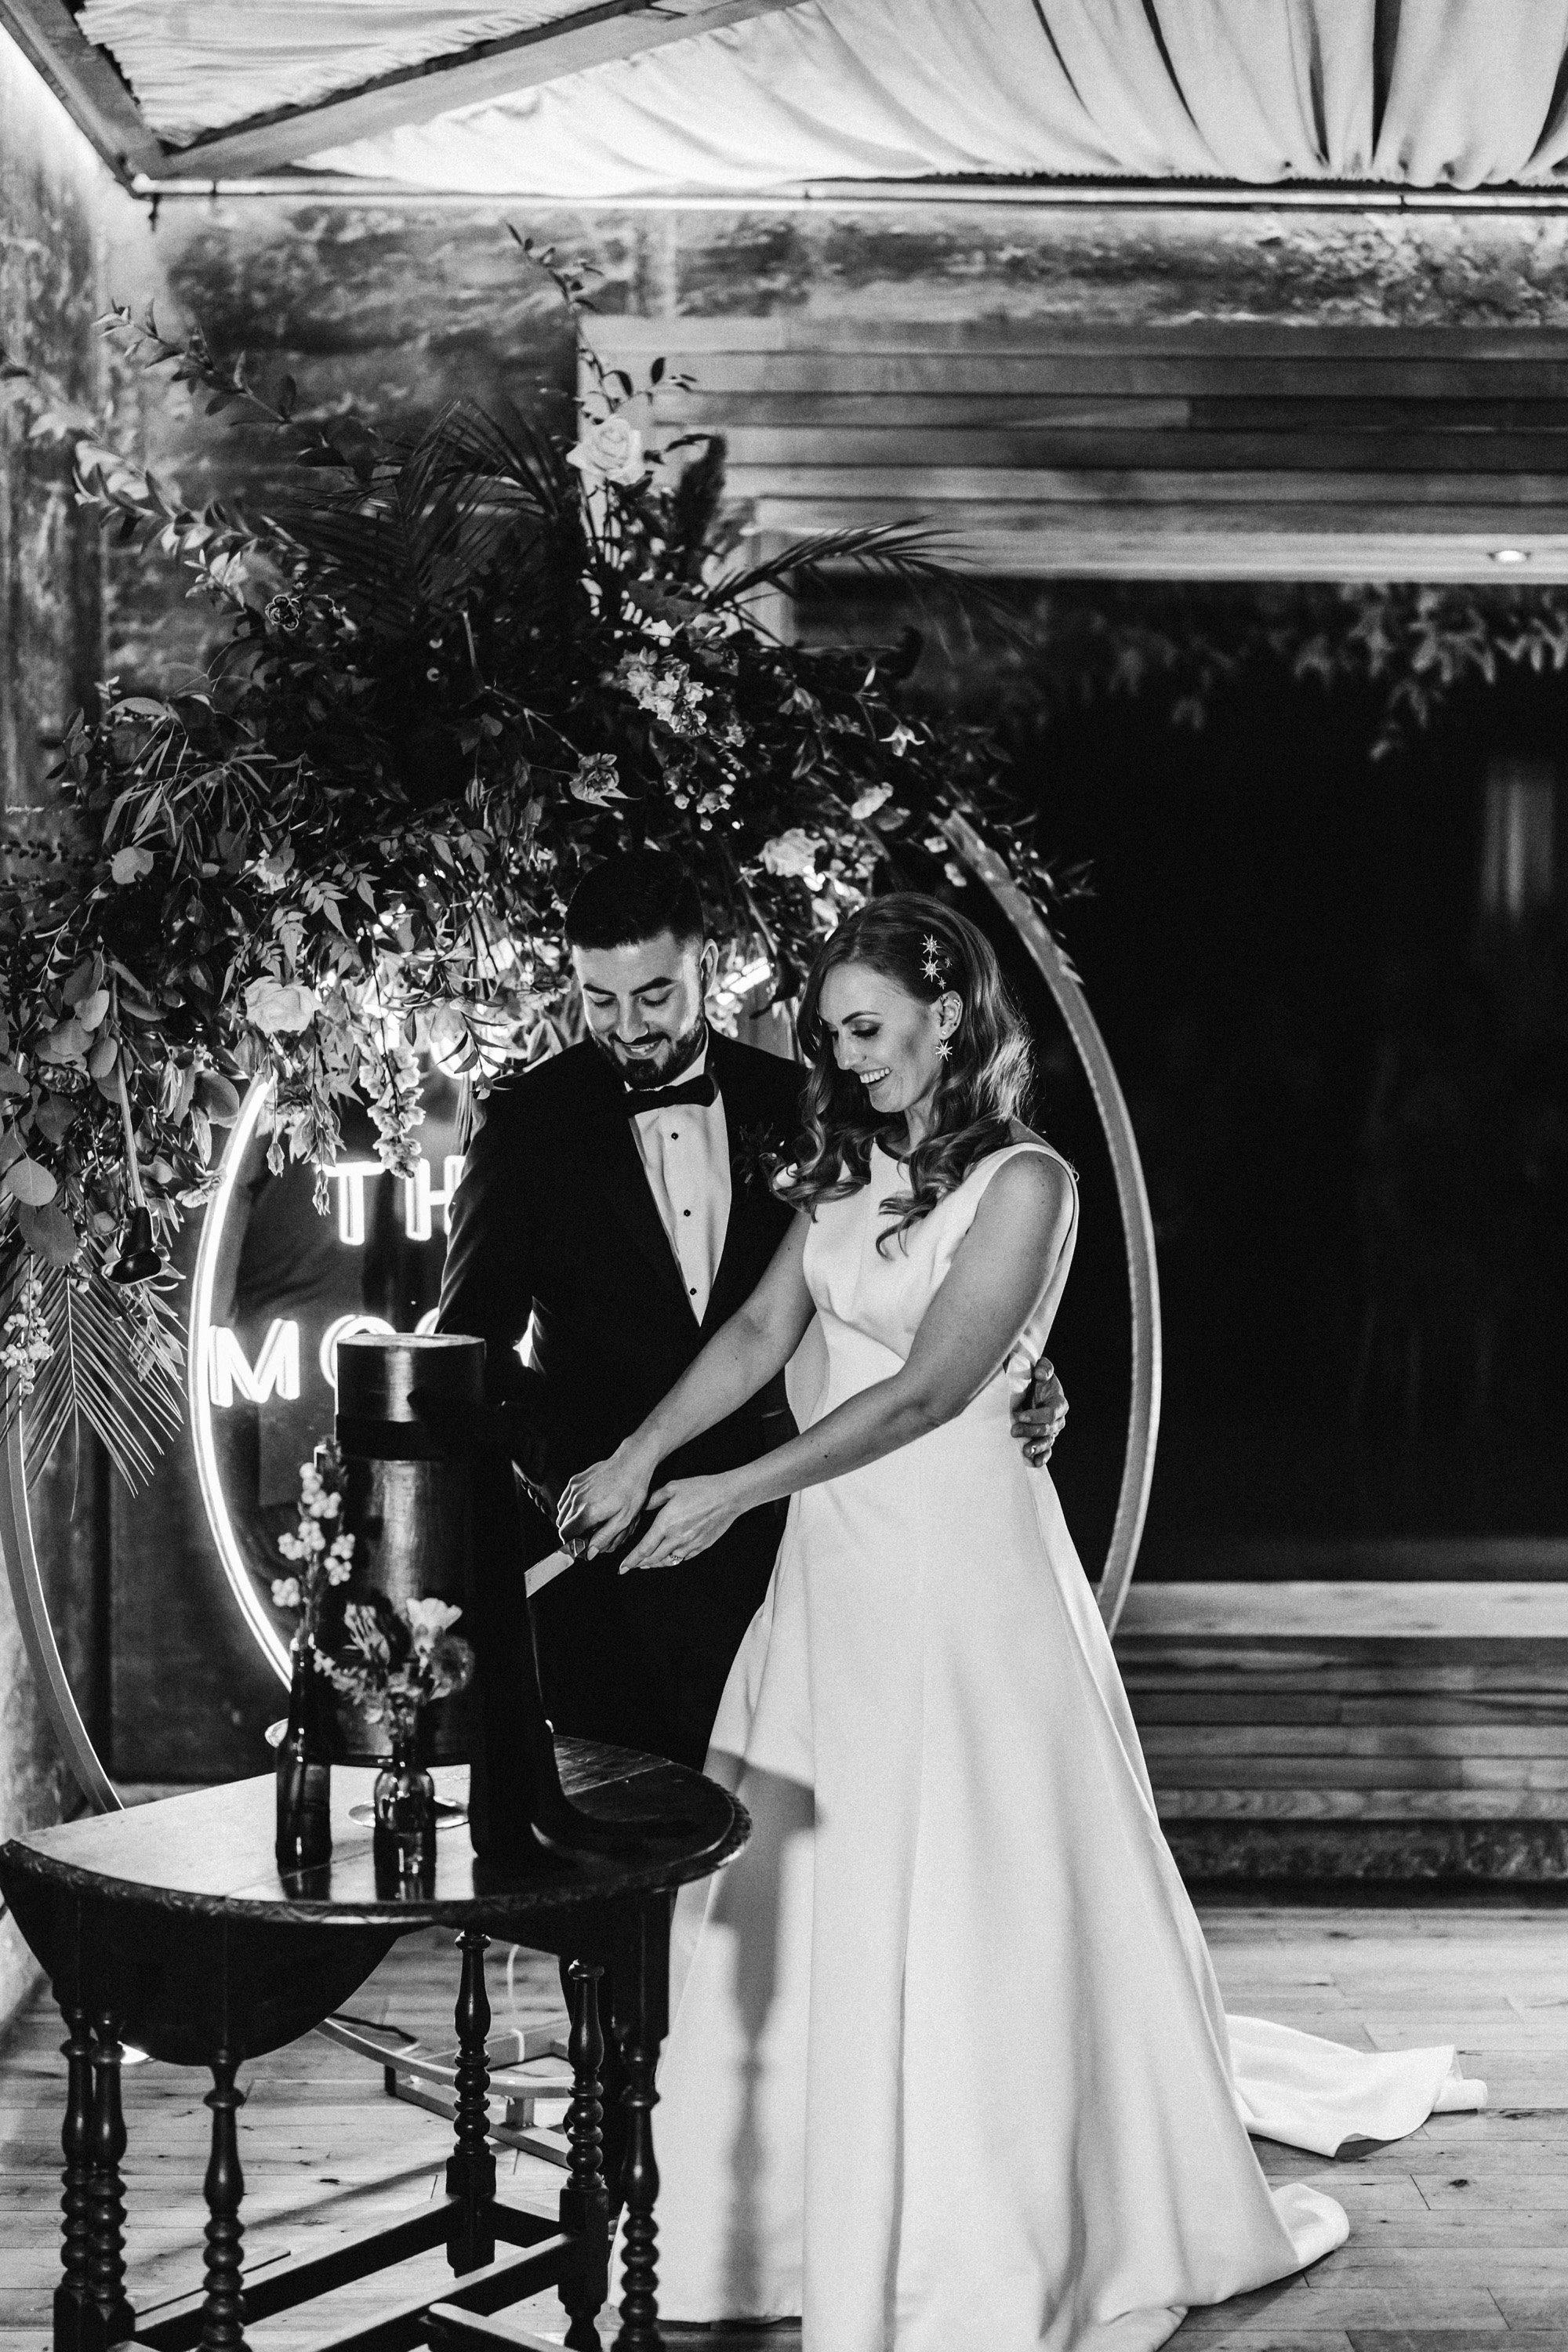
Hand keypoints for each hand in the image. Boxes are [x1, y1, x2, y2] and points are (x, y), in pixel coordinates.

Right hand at [556, 1441, 655, 1559]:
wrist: (631, 1463)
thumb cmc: (632, 1490)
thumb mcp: (624, 1519)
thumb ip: (604, 1538)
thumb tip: (589, 1553)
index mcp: (588, 1512)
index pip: (566, 1535)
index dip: (572, 1542)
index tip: (582, 1544)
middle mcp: (577, 1499)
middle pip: (562, 1525)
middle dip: (573, 1532)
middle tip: (590, 1532)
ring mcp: (574, 1488)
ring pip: (562, 1513)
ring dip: (571, 1520)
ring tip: (590, 1519)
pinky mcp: (575, 1480)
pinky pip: (565, 1499)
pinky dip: (571, 1507)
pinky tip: (586, 1506)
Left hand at [621, 1474, 743, 1574]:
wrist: (728, 1497)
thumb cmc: (702, 1488)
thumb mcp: (673, 1487)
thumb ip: (654, 1498)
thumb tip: (642, 1506)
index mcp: (666, 1524)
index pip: (644, 1548)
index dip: (631, 1560)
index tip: (623, 1567)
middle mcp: (676, 1538)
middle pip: (653, 1559)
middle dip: (639, 1565)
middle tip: (630, 1567)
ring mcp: (689, 1545)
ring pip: (667, 1562)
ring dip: (654, 1564)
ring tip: (645, 1565)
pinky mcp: (700, 1547)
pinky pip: (682, 1559)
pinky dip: (671, 1561)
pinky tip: (666, 1559)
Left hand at [1011, 1355, 1067, 1467]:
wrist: (1032, 1389)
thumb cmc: (1037, 1379)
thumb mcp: (1041, 1368)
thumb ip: (1044, 1368)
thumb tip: (1040, 1375)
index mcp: (1059, 1403)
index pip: (1051, 1413)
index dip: (1036, 1416)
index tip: (1020, 1416)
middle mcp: (1058, 1419)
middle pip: (1047, 1429)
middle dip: (1030, 1431)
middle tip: (1013, 1430)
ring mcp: (1052, 1431)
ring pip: (1047, 1441)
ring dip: (1037, 1447)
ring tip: (1026, 1451)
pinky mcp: (1045, 1438)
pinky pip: (1047, 1450)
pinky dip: (1042, 1457)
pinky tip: (1036, 1463)